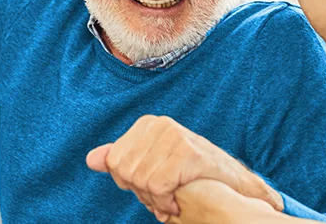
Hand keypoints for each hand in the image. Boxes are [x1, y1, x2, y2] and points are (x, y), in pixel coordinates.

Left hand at [86, 115, 283, 221]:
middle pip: (125, 172)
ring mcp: (175, 135)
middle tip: (164, 195)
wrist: (233, 185)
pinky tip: (178, 201)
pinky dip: (165, 201)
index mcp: (147, 124)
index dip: (130, 183)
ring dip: (155, 199)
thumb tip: (91, 159)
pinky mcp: (189, 152)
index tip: (152, 186)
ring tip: (173, 196)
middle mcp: (160, 124)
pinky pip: (157, 186)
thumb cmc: (191, 175)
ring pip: (140, 180)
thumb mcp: (152, 163)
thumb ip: (123, 159)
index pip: (115, 162)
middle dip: (142, 192)